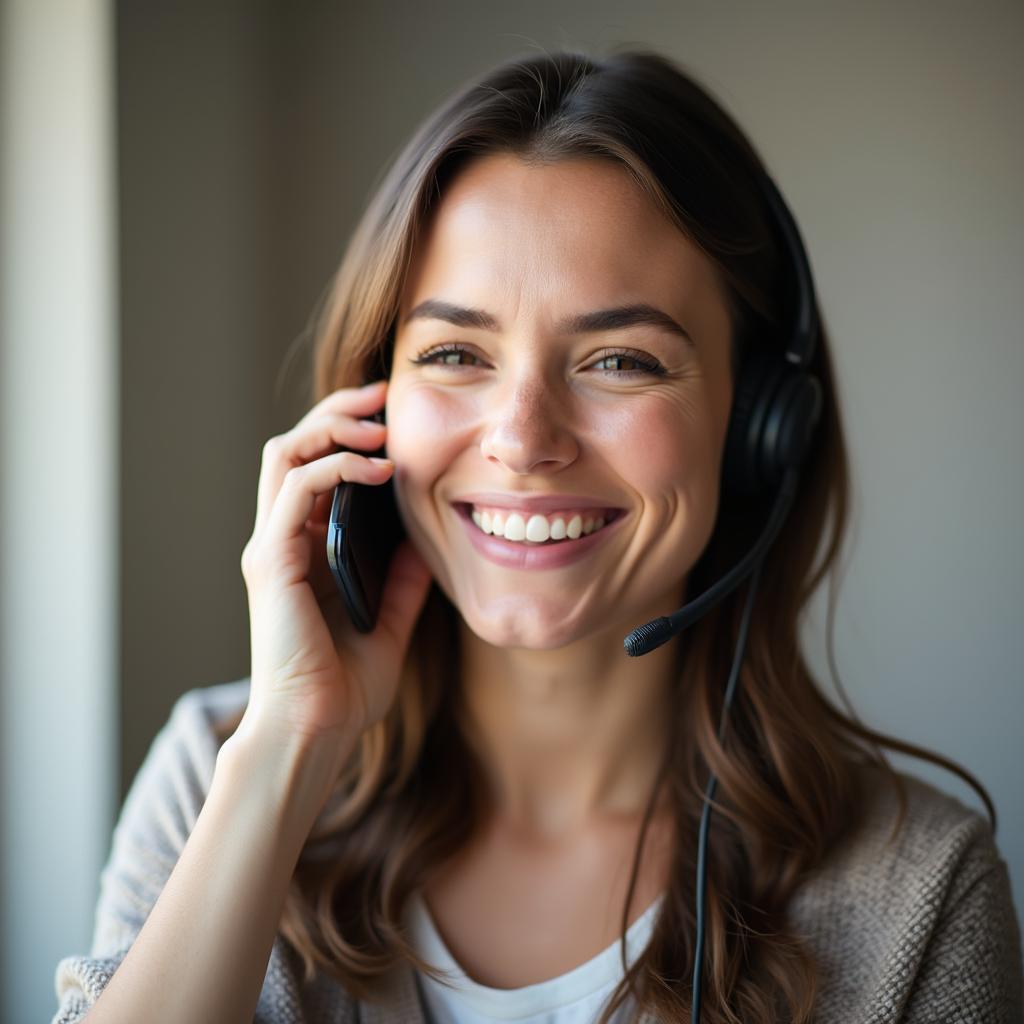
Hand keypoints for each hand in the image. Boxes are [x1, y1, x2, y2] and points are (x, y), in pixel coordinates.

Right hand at [234, 379, 432, 761]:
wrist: (315, 731)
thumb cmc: (344, 686)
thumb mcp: (390, 620)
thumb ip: (403, 580)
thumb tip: (427, 542)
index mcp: (304, 551)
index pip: (314, 467)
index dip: (349, 433)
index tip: (394, 415)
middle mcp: (280, 540)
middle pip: (294, 446)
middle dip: (338, 411)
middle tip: (383, 394)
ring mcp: (271, 547)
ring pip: (285, 454)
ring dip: (332, 426)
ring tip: (379, 422)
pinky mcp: (271, 560)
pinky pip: (296, 488)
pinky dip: (335, 465)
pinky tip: (378, 468)